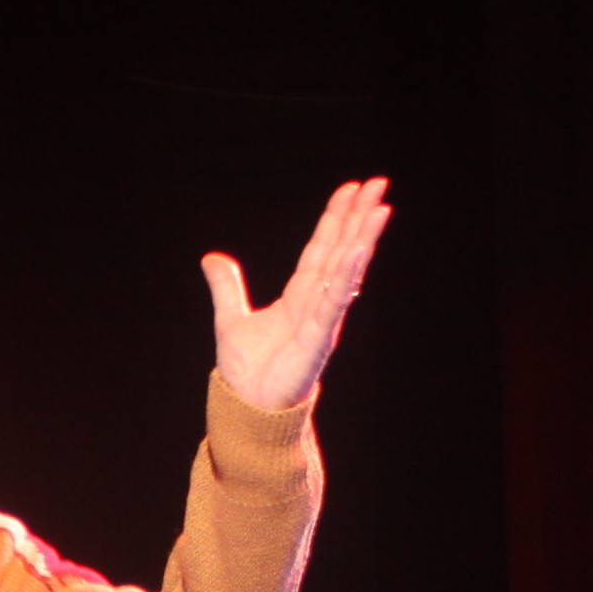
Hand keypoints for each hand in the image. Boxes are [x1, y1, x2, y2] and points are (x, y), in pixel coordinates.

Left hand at [201, 176, 393, 414]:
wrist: (247, 408)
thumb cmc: (248, 371)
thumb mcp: (230, 319)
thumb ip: (226, 288)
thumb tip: (211, 258)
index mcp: (300, 296)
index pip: (322, 248)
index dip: (335, 218)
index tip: (351, 189)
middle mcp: (317, 303)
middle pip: (341, 250)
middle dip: (358, 217)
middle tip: (379, 184)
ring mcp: (321, 320)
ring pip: (346, 271)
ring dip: (363, 239)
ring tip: (380, 209)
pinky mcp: (318, 340)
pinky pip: (334, 303)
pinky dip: (345, 277)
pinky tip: (358, 251)